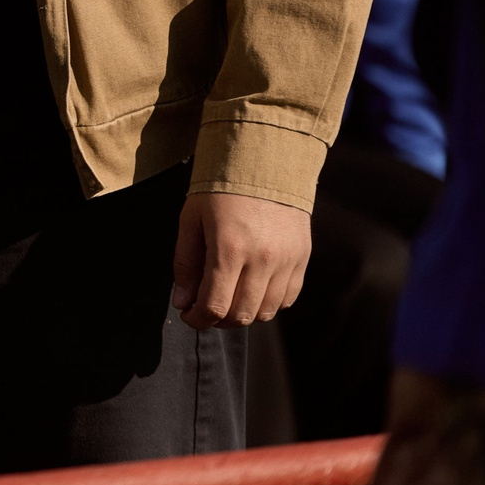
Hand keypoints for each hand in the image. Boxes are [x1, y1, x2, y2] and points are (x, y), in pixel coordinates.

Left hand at [173, 190, 309, 328]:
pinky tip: (251, 290)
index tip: (189, 315)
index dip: (198, 319)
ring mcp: (287, 261)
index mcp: (229, 248)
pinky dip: (267, 303)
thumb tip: (182, 302)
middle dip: (218, 320)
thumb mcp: (191, 220)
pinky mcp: (302, 259)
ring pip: (265, 312)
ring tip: (228, 299)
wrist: (264, 163)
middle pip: (241, 315)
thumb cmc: (219, 190)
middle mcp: (262, 259)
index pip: (215, 305)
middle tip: (205, 309)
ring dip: (243, 314)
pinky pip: (287, 299)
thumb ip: (185, 263)